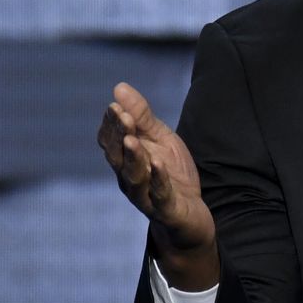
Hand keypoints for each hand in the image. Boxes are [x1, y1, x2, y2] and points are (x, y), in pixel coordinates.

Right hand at [97, 82, 212, 253]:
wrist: (190, 214)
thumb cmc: (171, 173)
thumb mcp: (160, 139)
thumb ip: (142, 117)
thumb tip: (119, 88)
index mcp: (125, 160)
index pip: (111, 140)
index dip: (112, 124)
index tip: (115, 105)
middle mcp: (128, 179)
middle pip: (118, 157)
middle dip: (119, 135)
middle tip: (122, 115)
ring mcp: (145, 196)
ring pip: (134, 177)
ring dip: (133, 157)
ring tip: (133, 139)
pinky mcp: (166, 210)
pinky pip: (159, 195)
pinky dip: (158, 179)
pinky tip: (157, 163)